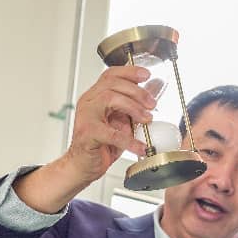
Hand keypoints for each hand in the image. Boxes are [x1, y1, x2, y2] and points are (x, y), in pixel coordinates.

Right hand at [13, 65, 154, 212]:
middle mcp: (89, 102)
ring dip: (133, 108)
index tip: (146, 75)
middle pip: (112, 84)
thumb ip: (134, 108)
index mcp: (96, 97)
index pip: (111, 75)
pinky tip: (141, 146)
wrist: (83, 166)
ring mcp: (86, 116)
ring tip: (147, 120)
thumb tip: (153, 95)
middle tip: (152, 104)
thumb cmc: (101, 145)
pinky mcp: (87, 133)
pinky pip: (112, 133)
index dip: (129, 72)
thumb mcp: (122, 122)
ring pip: (110, 98)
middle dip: (137, 92)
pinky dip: (130, 140)